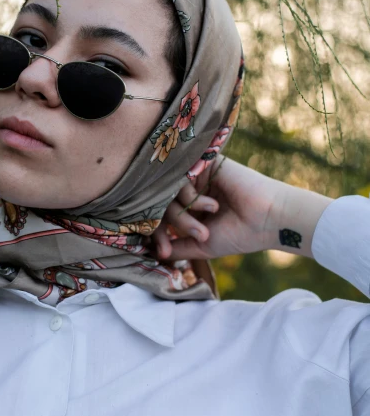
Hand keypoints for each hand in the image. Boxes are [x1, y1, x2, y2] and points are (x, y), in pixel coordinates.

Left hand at [150, 156, 331, 261]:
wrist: (267, 219)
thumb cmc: (238, 234)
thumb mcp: (201, 245)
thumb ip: (176, 247)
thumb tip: (148, 252)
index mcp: (189, 208)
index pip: (159, 216)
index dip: (157, 234)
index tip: (164, 251)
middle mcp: (190, 190)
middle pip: (161, 202)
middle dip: (172, 224)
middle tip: (195, 238)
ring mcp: (196, 176)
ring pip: (169, 191)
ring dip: (183, 214)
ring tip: (204, 228)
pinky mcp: (203, 162)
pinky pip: (180, 175)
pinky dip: (190, 196)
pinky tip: (212, 206)